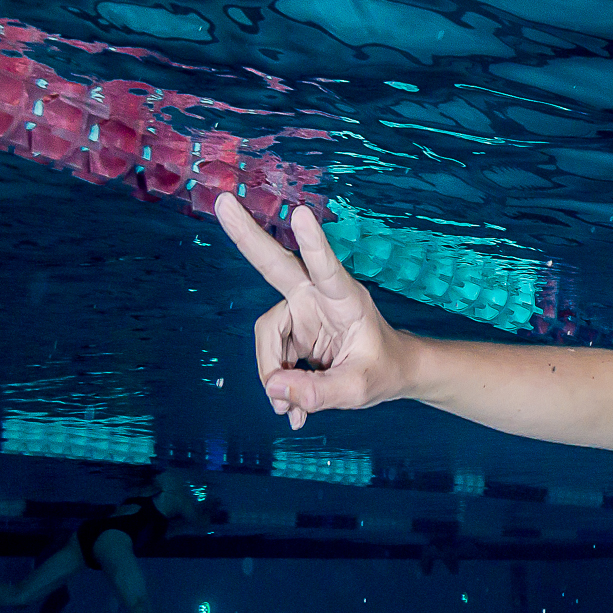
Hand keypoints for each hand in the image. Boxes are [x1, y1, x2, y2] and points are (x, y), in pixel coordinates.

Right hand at [212, 192, 402, 429]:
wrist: (389, 372)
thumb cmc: (383, 371)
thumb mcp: (359, 389)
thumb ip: (321, 392)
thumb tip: (274, 389)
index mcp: (346, 299)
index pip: (327, 269)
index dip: (313, 244)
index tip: (300, 214)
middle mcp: (318, 295)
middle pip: (275, 265)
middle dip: (247, 236)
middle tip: (223, 201)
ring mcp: (300, 309)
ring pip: (267, 337)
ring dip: (274, 374)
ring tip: (293, 410)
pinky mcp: (289, 327)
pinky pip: (269, 355)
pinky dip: (277, 384)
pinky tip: (292, 408)